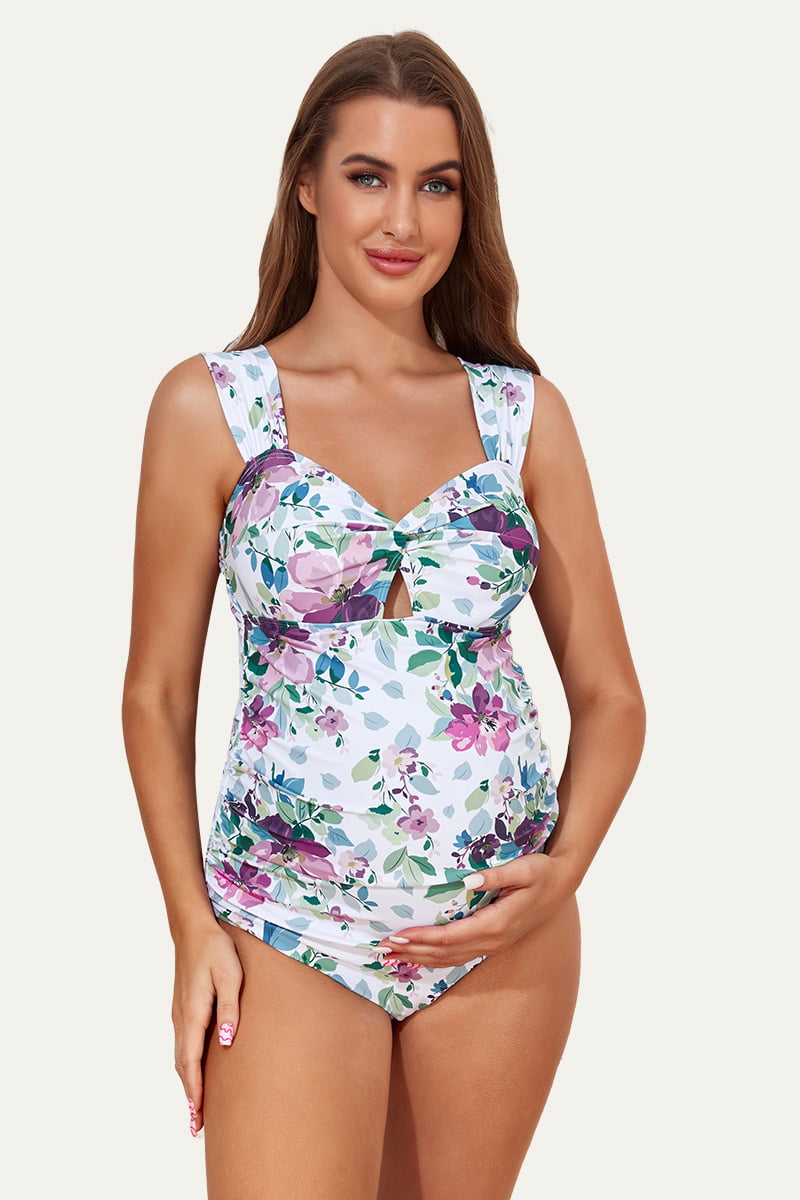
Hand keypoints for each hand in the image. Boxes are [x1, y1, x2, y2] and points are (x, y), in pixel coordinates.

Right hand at [172, 920, 242, 1136]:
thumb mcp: (231, 975)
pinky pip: (182, 1045)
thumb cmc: (216, 949)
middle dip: (189, 1096)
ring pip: (180, 1057)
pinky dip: (186, 1066)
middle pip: (182, 1066)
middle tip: (195, 1127)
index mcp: (194, 1013)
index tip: (197, 1117)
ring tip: (195, 1109)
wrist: (193, 928)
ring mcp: (179, 1014)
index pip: (192, 1062)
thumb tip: (227, 1043)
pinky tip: (193, 1072)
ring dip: (187, 1083)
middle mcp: (182, 1018)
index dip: (195, 1091)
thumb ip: (230, 1009)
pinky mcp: (182, 1008)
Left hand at [377, 853, 574, 968]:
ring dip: (420, 959)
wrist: (562, 883)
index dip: (422, 938)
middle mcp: (493, 940)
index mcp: (496, 924)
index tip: (398, 935)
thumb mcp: (524, 868)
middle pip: (445, 953)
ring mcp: (493, 944)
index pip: (450, 937)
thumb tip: (470, 879)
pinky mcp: (493, 941)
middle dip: (412, 952)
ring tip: (393, 958)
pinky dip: (436, 958)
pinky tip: (421, 956)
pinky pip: (459, 956)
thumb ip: (497, 875)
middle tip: (382, 949)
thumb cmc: (542, 872)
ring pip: (450, 958)